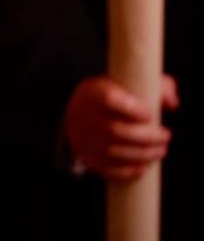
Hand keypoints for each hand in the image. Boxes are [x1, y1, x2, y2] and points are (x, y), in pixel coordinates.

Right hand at [63, 75, 179, 180]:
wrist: (85, 108)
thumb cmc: (116, 94)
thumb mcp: (133, 82)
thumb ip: (157, 87)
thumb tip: (171, 102)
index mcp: (92, 90)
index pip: (108, 99)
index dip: (131, 109)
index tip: (150, 115)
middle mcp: (81, 112)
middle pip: (114, 130)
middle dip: (146, 138)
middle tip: (165, 137)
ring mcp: (81, 135)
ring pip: (111, 151)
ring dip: (141, 155)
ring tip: (159, 151)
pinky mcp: (84, 153)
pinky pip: (103, 167)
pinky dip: (125, 171)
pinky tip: (142, 168)